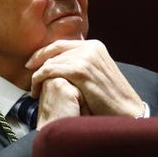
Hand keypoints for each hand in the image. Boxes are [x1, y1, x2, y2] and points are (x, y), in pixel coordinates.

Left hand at [27, 39, 143, 116]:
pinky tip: (36, 91)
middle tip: (30, 80)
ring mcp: (85, 58)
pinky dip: (38, 80)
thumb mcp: (97, 73)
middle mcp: (90, 47)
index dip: (42, 54)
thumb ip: (81, 63)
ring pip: (49, 63)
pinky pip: (49, 71)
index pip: (60, 45)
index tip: (31, 64)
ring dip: (37, 77)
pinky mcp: (80, 70)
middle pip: (53, 53)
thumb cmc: (111, 97)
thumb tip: (60, 62)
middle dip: (38, 66)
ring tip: (34, 90)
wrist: (127, 110)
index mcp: (94, 46)